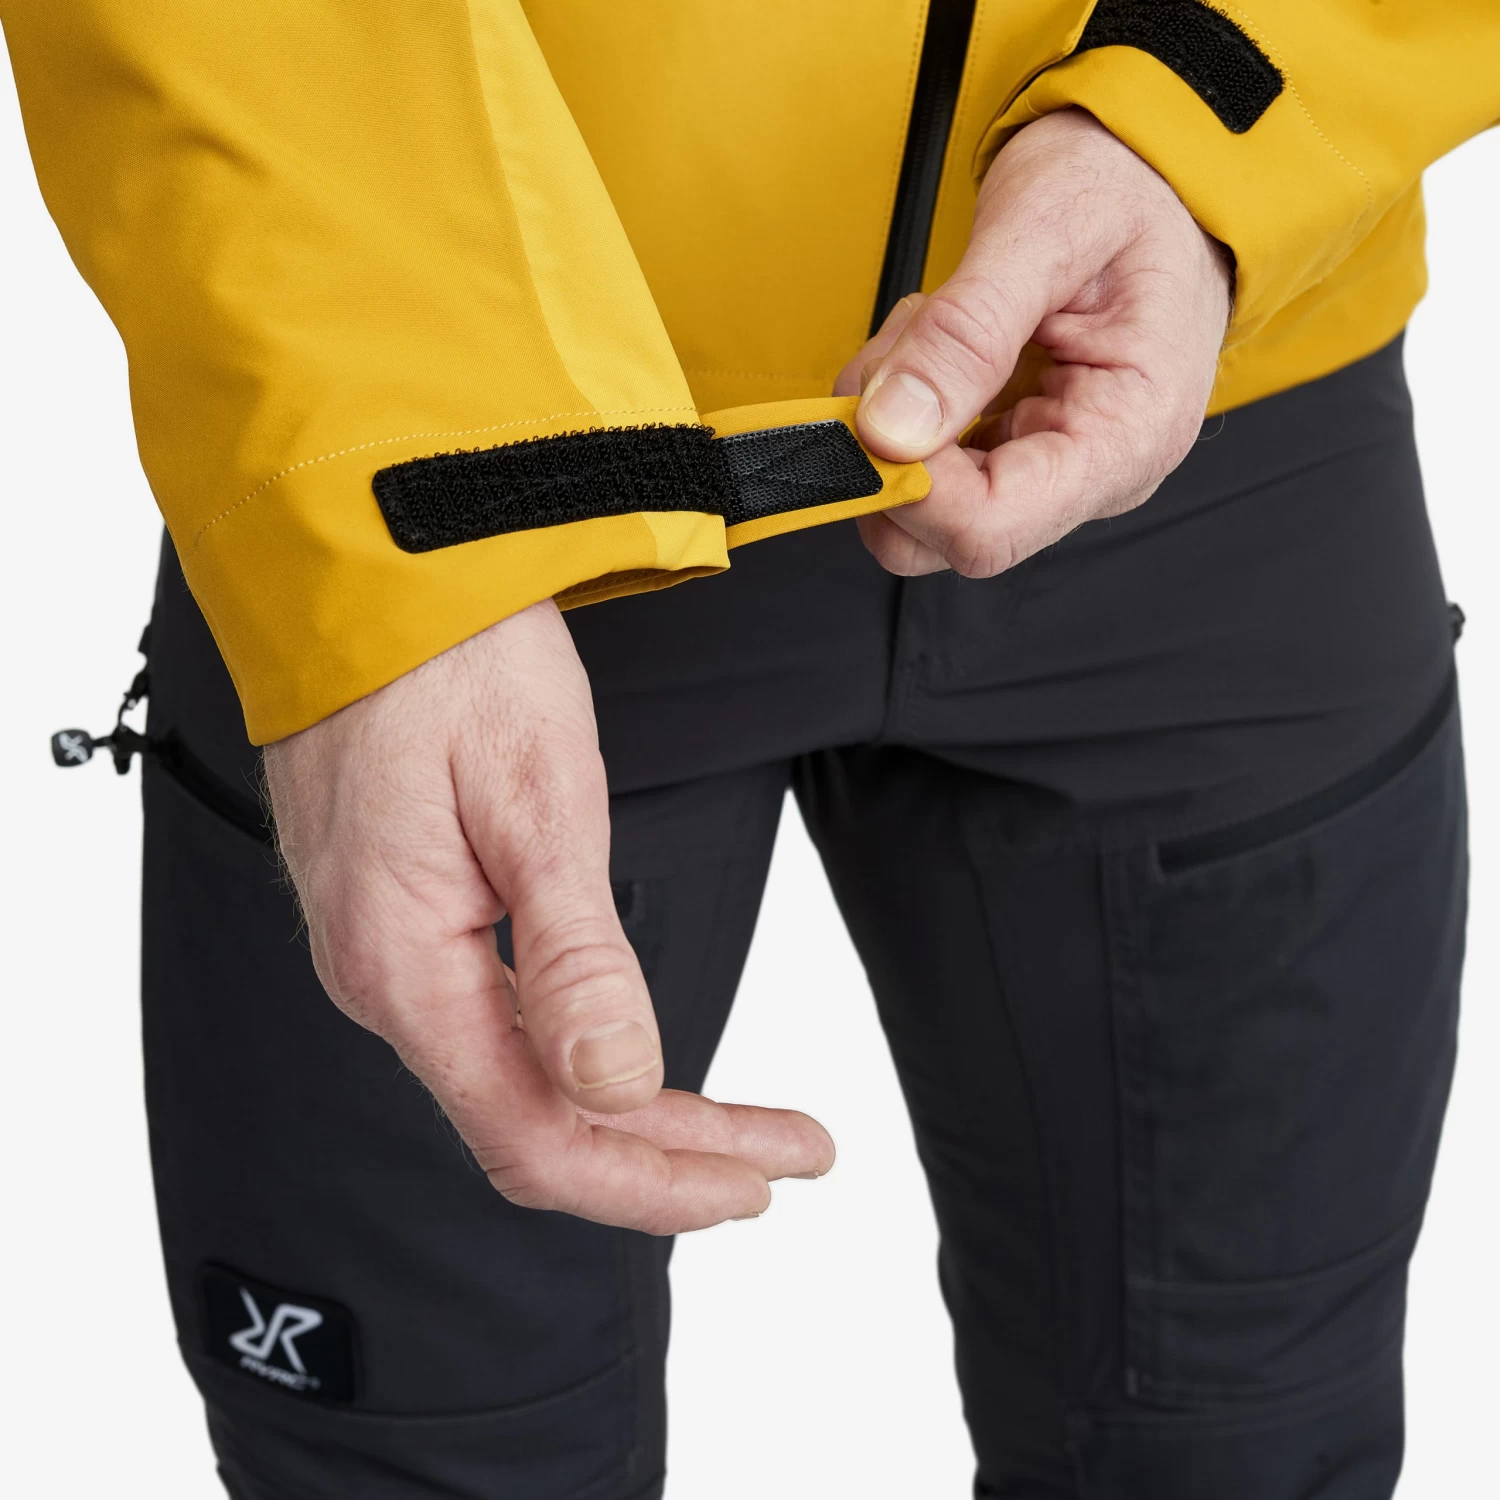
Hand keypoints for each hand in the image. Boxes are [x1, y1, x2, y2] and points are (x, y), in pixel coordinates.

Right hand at [263, 601, 833, 1233]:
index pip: (534, 1140)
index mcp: (405, 966)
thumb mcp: (535, 797)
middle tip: (788, 1155)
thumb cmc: (454, 661)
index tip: (761, 1181)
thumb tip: (615, 1086)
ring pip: (523, 1081)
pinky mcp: (407, 915)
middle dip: (669, 1157)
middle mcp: (384, 980)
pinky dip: (585, 1059)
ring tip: (741, 1128)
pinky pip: (499, 1027)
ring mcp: (388, 950)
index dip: (652, 1186)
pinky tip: (636, 1063)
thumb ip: (571, 955)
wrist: (369, 569)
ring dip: (635, 1115)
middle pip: (536, 1124)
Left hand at [838, 108, 1231, 575]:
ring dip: (891, 414)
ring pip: (916, 503)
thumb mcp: (1046, 229)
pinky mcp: (1012, 448)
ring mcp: (1047, 467)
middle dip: (891, 446)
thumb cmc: (1132, 187)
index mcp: (1125, 437)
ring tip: (936, 322)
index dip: (908, 486)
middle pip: (940, 537)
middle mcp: (1090, 474)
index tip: (878, 410)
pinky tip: (940, 343)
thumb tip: (891, 430)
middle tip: (909, 343)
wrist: (1161, 168)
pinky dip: (902, 402)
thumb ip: (965, 333)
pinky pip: (925, 463)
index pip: (988, 528)